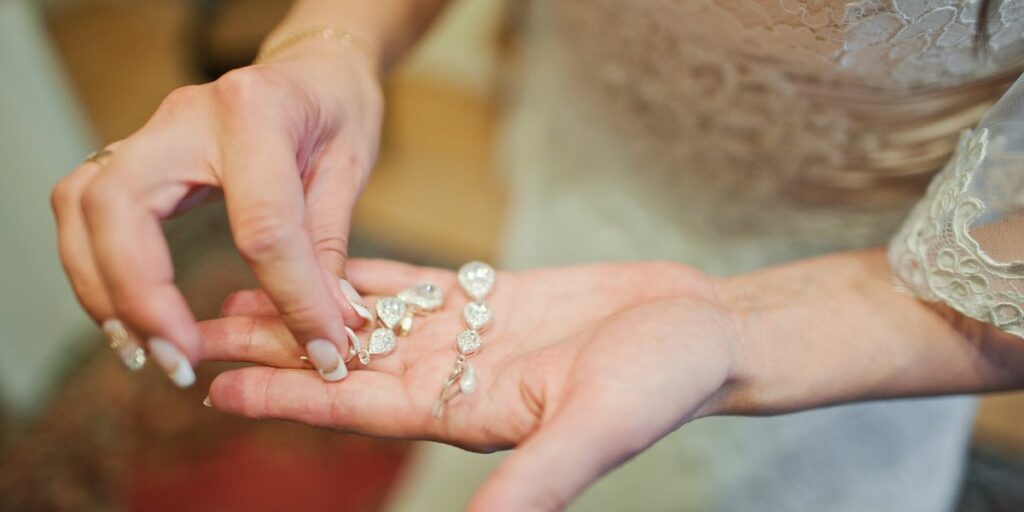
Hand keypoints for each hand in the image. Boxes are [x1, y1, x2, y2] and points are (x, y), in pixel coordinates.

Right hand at [50, 41, 381, 383]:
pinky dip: (97, 271)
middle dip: (141, 295)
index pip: (263, 224)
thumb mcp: (350, 168)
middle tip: (180, 360)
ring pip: (83, 208)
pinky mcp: (136, 156)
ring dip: (104, 290)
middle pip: (122, 205)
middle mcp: (186, 116)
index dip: (294, 299)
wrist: (312, 66)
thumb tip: (328, 329)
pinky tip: (129, 320)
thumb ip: (329, 245)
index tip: (323, 353)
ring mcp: (151, 132)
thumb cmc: (336, 109)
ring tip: (147, 353)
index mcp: (256, 113)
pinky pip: (86, 212)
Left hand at [200, 259, 739, 510]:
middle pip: (347, 363)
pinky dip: (370, 276)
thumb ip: (533, 481)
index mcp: (468, 413)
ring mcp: (474, 336)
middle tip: (206, 328)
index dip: (288, 401)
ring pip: (373, 321)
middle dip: (279, 350)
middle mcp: (458, 379)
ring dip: (312, 306)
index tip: (221, 390)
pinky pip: (419, 286)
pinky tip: (329, 261)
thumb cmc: (661, 383)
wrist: (704, 331)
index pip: (358, 409)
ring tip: (248, 289)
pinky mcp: (495, 297)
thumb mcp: (594, 430)